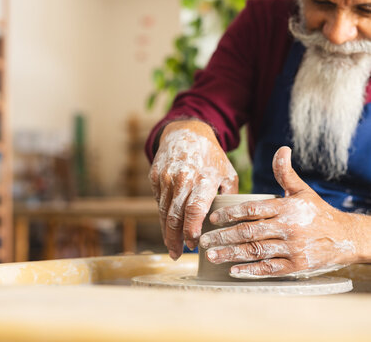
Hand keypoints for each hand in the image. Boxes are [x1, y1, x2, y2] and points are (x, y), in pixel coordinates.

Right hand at [149, 120, 237, 259]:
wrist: (185, 132)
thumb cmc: (211, 157)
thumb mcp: (228, 173)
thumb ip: (229, 198)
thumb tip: (233, 224)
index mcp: (203, 178)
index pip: (194, 210)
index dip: (191, 230)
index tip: (193, 245)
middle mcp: (182, 178)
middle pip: (174, 216)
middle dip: (175, 239)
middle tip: (178, 255)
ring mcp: (165, 177)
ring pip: (163, 211)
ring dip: (166, 232)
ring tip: (172, 248)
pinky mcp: (154, 177)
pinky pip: (158, 202)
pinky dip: (162, 217)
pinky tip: (167, 229)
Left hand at [200, 146, 359, 278]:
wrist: (347, 237)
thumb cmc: (318, 212)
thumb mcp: (302, 190)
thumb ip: (285, 172)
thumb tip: (282, 149)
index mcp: (285, 208)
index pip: (252, 209)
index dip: (231, 213)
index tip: (213, 217)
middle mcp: (288, 228)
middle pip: (249, 232)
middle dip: (223, 236)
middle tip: (204, 240)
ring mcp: (292, 248)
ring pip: (256, 251)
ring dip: (231, 254)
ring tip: (211, 256)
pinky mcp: (297, 266)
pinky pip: (270, 269)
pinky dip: (251, 270)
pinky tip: (233, 271)